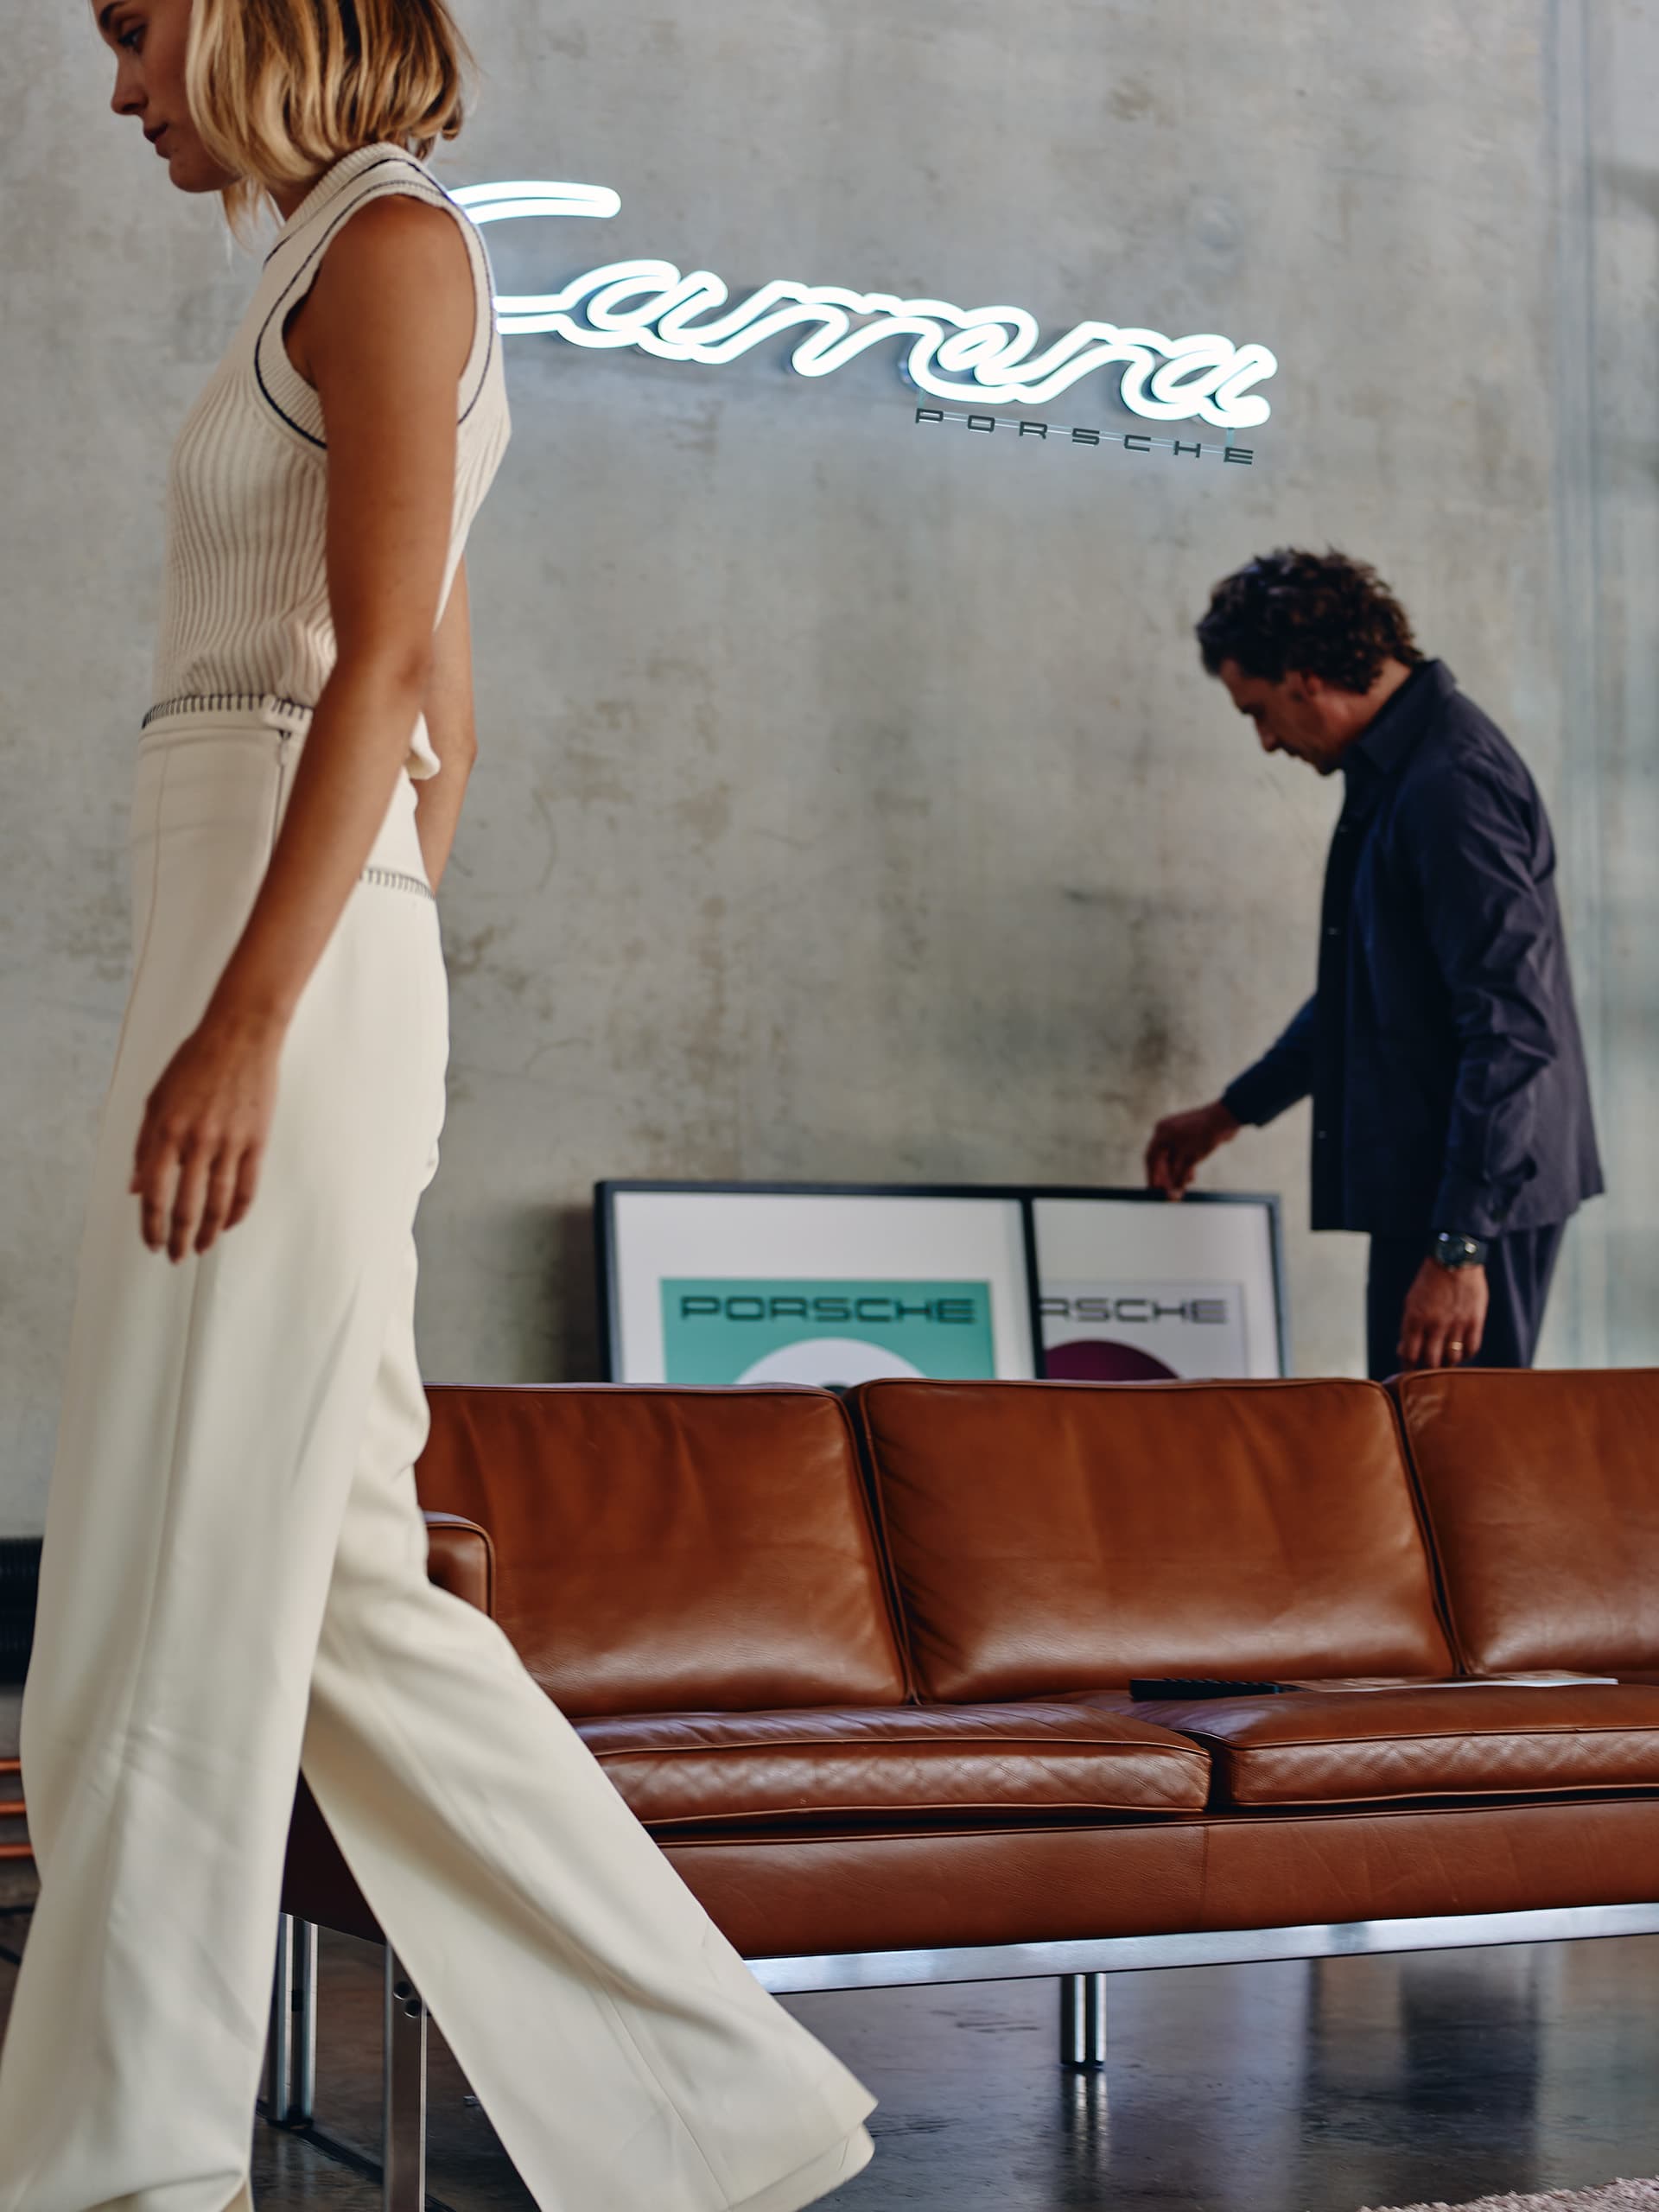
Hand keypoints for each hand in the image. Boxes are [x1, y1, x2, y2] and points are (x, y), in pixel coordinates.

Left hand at [129, 1009, 284, 1260]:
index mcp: (166, 1131)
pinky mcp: (256, 1141)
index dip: (151, 1225)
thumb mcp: (156, 1100)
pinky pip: (247, 1187)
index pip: (155, 1194)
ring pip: (218, 1203)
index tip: (151, 1242)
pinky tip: (228, 1223)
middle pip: (186, 1206)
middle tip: (176, 1255)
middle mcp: (196, 1142)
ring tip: (201, 1247)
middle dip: (178, 1238)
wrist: (240, 1036)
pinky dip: (237, 1211)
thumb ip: (144, 1146)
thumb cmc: (196, 1062)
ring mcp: (229, 1143)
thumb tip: (137, 1187)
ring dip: (207, 1232)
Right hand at [1145, 1100, 1240, 1198]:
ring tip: (1184, 1185)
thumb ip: (1179, 1178)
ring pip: (1173, 1157)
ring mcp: (1178, 1132)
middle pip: (1161, 1158)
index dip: (1152, 1176)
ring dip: (1177, 1172)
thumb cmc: (1204, 1135)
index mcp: (1161, 1133)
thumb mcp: (1189, 1160)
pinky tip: (1192, 1176)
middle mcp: (1167, 1131)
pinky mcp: (1190, 1134)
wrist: (1226, 1117)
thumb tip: (1172, 1194)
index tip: (1154, 1190)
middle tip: (1169, 1191)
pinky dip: (1185, 1165)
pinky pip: (1183, 1153)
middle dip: (1166, 1176)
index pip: (1150, 1159)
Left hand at [1397, 1259, 1488, 1370]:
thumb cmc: (1429, 1281)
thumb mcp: (1411, 1302)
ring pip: (1451, 1359)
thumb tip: (1405, 1351)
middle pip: (1430, 1362)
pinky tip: (1459, 1351)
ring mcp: (1456, 1324)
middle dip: (1426, 1371)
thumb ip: (1409, 1328)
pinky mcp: (1475, 1321)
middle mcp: (1435, 1324)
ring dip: (1446, 1364)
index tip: (1409, 1371)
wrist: (1454, 1259)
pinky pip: (1471, 1349)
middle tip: (1427, 1372)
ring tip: (1444, 1362)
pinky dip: (1464, 1355)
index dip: (1408, 1366)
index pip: (1409, 1354)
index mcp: (1415, 1318)